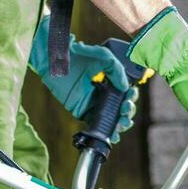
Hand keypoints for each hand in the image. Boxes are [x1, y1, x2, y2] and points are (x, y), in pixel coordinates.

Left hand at [28, 16, 138, 143]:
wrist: (55, 60)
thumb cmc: (78, 54)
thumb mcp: (103, 56)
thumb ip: (116, 70)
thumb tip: (125, 88)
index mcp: (110, 81)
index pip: (126, 93)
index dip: (131, 97)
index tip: (130, 96)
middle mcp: (104, 93)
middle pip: (121, 107)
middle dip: (127, 111)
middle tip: (125, 110)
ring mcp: (94, 103)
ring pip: (112, 118)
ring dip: (121, 123)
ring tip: (122, 123)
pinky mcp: (83, 112)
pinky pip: (97, 125)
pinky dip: (106, 132)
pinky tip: (114, 134)